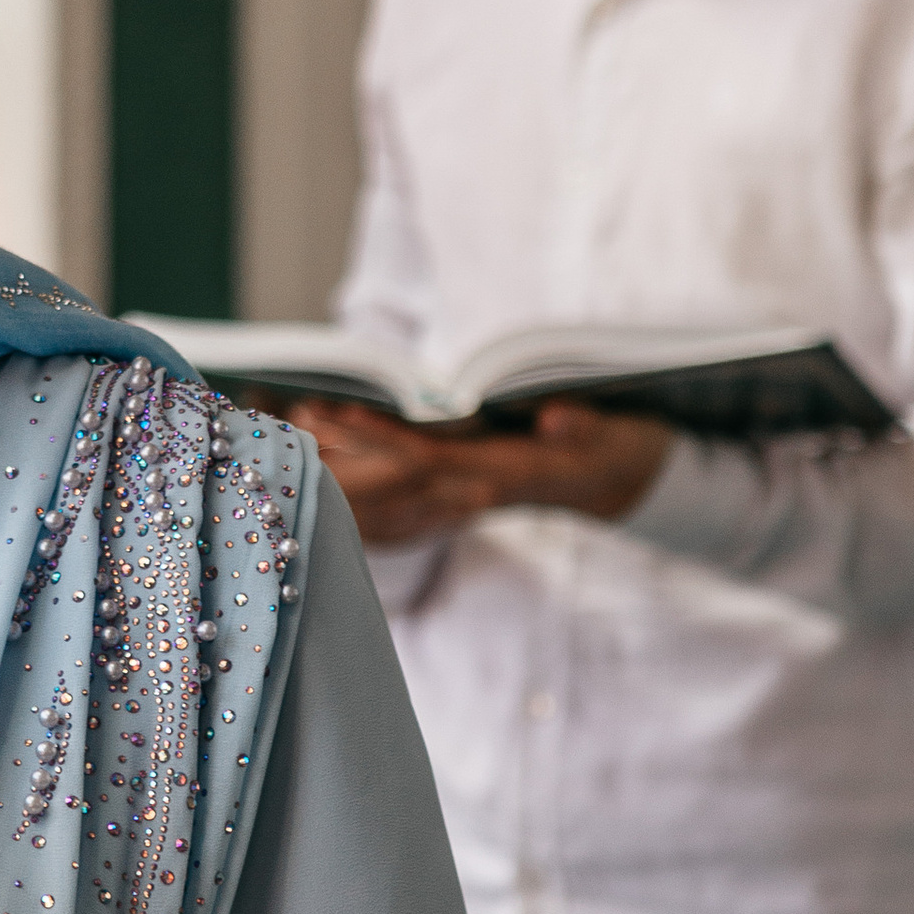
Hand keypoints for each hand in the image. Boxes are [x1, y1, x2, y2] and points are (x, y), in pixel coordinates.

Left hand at [292, 396, 671, 548]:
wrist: (620, 484)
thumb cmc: (615, 448)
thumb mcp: (615, 435)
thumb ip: (587, 429)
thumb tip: (559, 419)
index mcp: (502, 476)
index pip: (429, 459)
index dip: (382, 438)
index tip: (338, 410)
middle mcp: (473, 495)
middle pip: (392, 482)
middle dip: (342, 452)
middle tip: (292, 416)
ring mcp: (461, 503)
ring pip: (387, 495)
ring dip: (341, 468)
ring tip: (295, 426)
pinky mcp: (455, 499)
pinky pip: (394, 503)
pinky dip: (357, 487)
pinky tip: (323, 461)